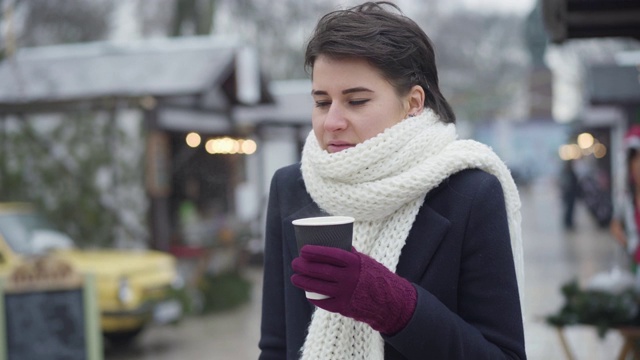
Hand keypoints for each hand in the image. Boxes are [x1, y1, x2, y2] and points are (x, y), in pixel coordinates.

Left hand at [290, 245, 416, 334]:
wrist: (389, 301)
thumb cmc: (374, 276)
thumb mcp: (364, 261)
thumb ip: (349, 254)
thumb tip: (333, 241)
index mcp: (354, 263)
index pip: (331, 255)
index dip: (315, 252)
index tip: (303, 249)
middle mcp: (349, 278)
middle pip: (321, 271)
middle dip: (304, 266)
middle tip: (295, 263)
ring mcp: (345, 293)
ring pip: (318, 287)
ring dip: (303, 281)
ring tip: (294, 277)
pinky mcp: (343, 307)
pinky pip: (324, 302)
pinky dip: (314, 297)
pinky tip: (307, 293)